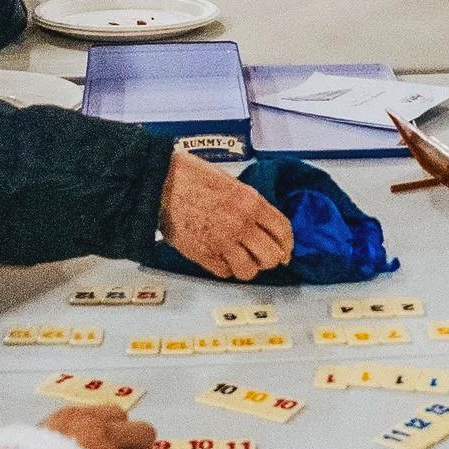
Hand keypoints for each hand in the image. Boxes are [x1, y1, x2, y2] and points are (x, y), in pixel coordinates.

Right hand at [159, 150, 292, 279]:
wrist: (161, 182)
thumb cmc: (193, 176)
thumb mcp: (232, 183)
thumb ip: (250, 204)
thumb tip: (262, 224)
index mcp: (251, 202)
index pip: (283, 231)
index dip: (287, 245)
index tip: (285, 252)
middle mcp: (241, 224)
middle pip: (271, 256)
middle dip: (270, 259)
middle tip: (263, 257)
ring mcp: (222, 242)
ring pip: (249, 271)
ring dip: (248, 267)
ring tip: (241, 260)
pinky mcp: (203, 254)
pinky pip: (224, 272)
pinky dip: (225, 268)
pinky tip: (221, 258)